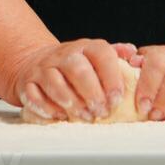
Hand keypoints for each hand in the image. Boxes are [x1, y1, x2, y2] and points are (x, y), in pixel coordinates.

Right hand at [11, 38, 137, 121]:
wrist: (37, 61)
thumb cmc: (75, 65)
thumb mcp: (96, 56)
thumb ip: (116, 56)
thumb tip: (135, 56)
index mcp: (85, 47)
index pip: (101, 54)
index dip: (111, 76)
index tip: (118, 98)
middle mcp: (64, 54)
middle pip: (77, 68)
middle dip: (91, 92)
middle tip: (101, 112)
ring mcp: (44, 67)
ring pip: (55, 81)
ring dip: (71, 102)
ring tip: (84, 116)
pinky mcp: (28, 82)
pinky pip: (34, 95)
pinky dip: (46, 108)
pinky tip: (59, 116)